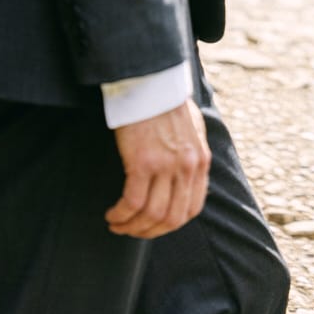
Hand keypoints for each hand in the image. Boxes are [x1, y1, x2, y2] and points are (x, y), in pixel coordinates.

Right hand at [106, 99, 210, 237]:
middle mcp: (187, 166)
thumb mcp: (192, 129)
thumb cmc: (166, 102)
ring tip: (117, 224)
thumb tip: (186, 177)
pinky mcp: (143, 162)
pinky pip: (132, 202)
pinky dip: (121, 214)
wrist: (150, 81)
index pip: (192, 209)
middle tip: (133, 231)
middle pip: (171, 218)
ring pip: (151, 215)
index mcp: (200, 161)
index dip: (171, 224)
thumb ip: (192, 154)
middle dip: (150, 232)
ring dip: (132, 227)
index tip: (154, 225)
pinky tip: (112, 214)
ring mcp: (166, 165)